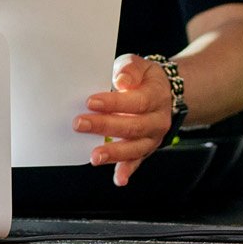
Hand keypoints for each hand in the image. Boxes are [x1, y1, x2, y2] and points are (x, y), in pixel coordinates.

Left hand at [72, 54, 172, 186]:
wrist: (163, 92)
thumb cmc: (144, 78)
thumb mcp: (139, 65)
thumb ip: (129, 69)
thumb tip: (122, 79)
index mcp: (156, 97)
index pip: (136, 102)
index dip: (114, 103)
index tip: (91, 102)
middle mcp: (157, 120)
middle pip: (133, 126)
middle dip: (105, 126)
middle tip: (80, 124)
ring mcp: (152, 138)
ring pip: (135, 148)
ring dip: (114, 152)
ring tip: (95, 156)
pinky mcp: (145, 149)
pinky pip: (137, 162)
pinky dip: (127, 171)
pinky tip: (118, 179)